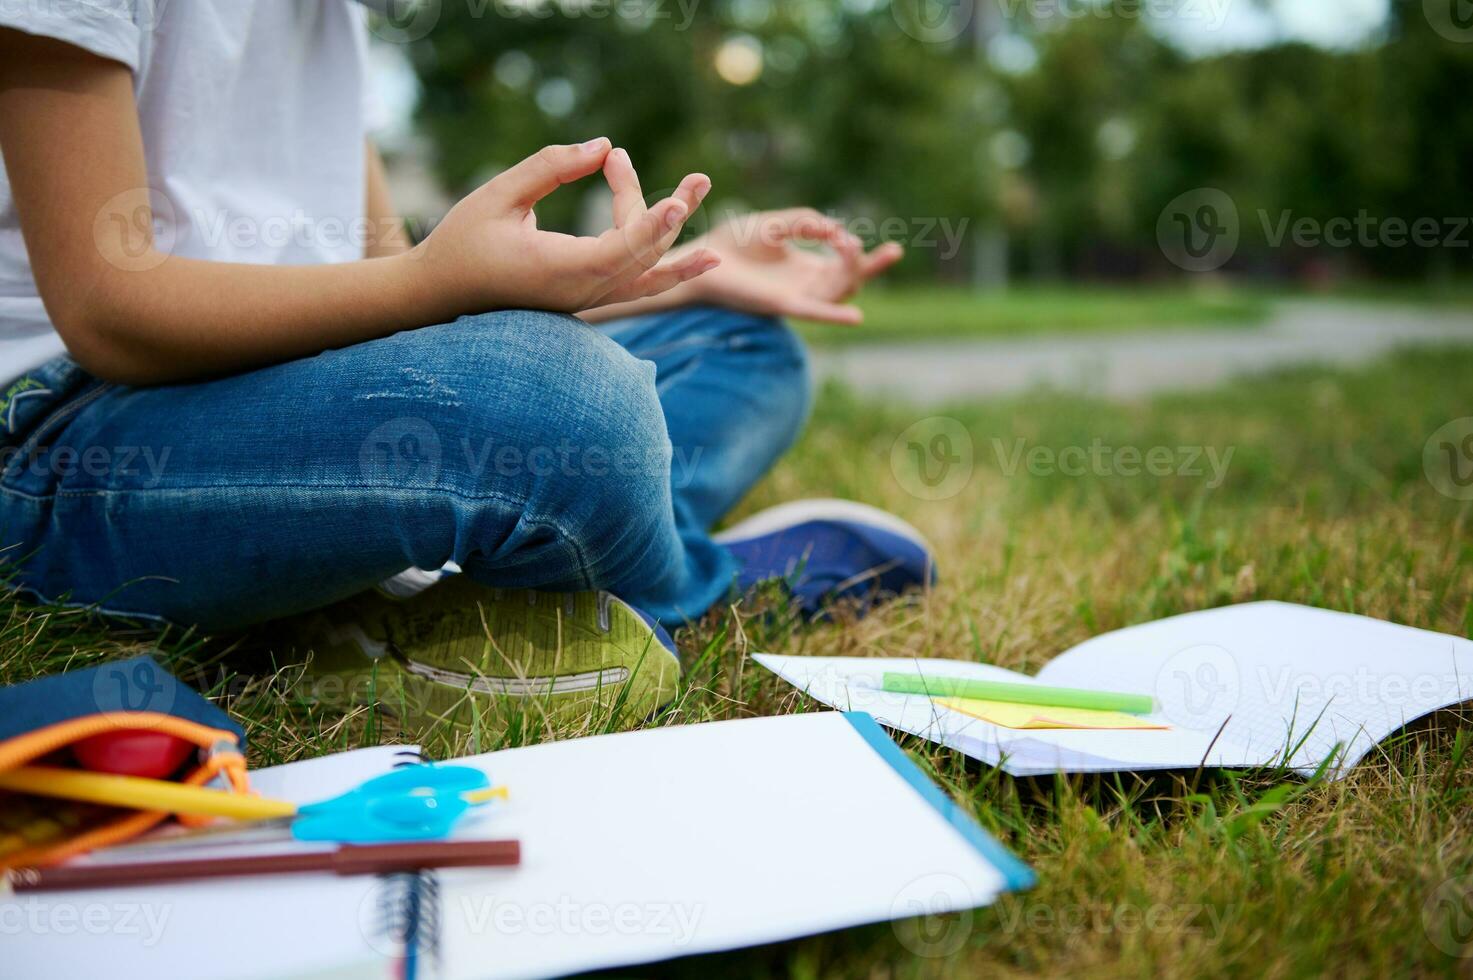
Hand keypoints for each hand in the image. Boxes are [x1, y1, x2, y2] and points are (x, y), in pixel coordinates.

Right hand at [414, 138, 719, 315]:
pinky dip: (663, 262)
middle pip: (644, 254)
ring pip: (645, 269)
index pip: (619, 251)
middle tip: (701, 178)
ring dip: (672, 232)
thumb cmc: (461, 242)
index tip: (678, 201)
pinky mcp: (587, 296)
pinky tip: (695, 251)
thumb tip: (603, 145)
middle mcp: (581, 292)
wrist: (440, 295)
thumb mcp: (498, 196)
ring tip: (699, 192)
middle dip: (673, 213)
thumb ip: (550, 168)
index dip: (651, 225)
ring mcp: (587, 299)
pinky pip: (635, 282)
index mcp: (558, 271)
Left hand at [674, 208, 903, 323]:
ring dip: (852, 275)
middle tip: (894, 250)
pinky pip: (814, 313)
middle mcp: (806, 283)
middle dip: (873, 266)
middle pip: (851, 280)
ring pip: (838, 293)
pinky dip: (834, 316)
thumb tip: (836, 230)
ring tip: (856, 253)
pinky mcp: (782, 305)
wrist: (704, 257)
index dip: (861, 252)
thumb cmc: (735, 242)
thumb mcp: (777, 224)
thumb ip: (807, 223)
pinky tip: (856, 317)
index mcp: (807, 265)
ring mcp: (796, 295)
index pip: (845, 262)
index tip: (858, 237)